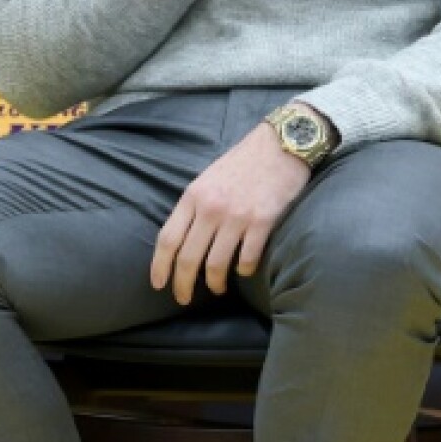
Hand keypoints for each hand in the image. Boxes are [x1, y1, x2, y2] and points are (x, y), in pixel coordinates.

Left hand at [151, 122, 309, 303]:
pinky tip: (243, 271)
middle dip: (182, 284)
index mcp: (193, 196)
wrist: (282, 143)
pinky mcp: (262, 221)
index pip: (168, 239)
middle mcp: (211, 207)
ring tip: (217, 288)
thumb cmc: (244, 162)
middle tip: (183, 298)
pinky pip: (247, 258)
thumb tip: (183, 238)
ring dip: (214, 283)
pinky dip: (243, 271)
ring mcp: (237, 216)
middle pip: (188, 257)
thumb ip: (194, 206)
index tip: (158, 284)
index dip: (160, 266)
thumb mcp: (208, 178)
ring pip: (216, 264)